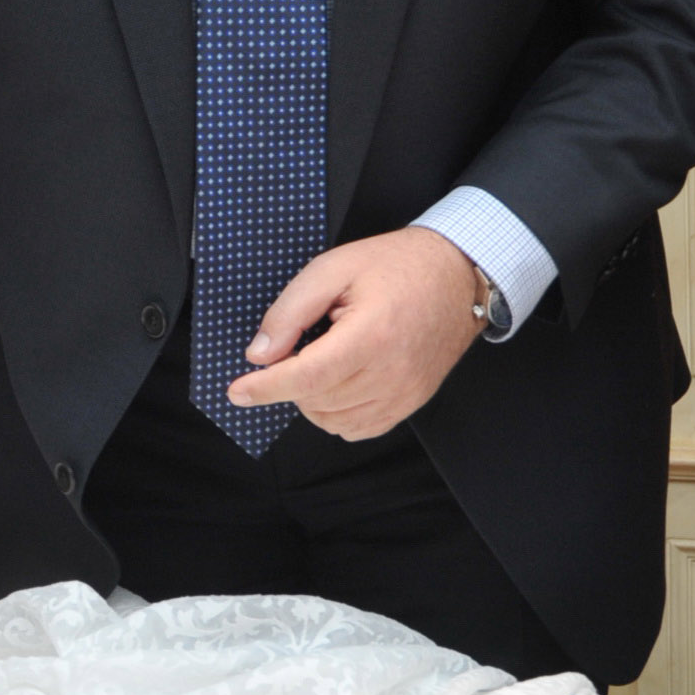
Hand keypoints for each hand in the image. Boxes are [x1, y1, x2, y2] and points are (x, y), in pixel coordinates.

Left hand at [230, 224, 485, 439]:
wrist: (457, 275)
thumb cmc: (398, 265)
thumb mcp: (333, 268)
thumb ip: (291, 311)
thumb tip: (260, 354)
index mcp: (371, 336)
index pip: (306, 377)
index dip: (266, 388)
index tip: (237, 391)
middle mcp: (391, 373)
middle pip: (316, 400)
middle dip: (290, 380)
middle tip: (300, 345)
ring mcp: (404, 394)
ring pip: (333, 421)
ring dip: (312, 399)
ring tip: (323, 358)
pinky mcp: (411, 403)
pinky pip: (359, 429)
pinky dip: (337, 413)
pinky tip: (339, 382)